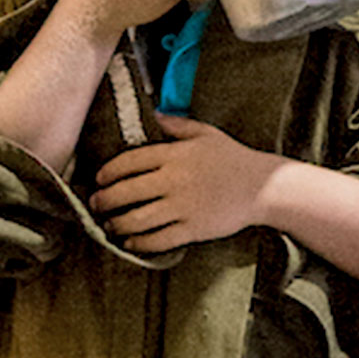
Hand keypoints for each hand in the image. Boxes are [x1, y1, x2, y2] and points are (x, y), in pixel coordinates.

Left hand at [91, 117, 275, 251]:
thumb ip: (176, 124)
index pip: (129, 162)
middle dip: (103, 201)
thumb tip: (152, 114)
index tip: (99, 179)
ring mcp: (183, 207)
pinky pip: (157, 240)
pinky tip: (131, 241)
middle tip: (95, 204)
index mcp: (175, 155)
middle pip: (126, 193)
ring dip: (116, 224)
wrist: (263, 187)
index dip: (107, 172)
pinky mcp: (192, 229)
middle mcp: (174, 181)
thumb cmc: (233, 158)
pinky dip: (138, 243)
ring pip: (136, 220)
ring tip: (110, 224)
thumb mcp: (206, 134)